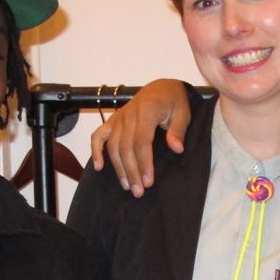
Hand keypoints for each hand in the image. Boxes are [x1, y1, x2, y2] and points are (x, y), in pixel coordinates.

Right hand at [90, 79, 190, 195]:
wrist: (161, 88)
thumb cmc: (173, 101)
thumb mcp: (183, 113)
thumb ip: (178, 131)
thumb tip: (177, 148)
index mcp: (147, 111)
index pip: (142, 141)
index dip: (144, 163)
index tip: (148, 181)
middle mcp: (129, 114)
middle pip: (125, 147)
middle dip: (131, 171)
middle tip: (138, 191)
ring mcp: (119, 117)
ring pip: (113, 146)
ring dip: (118, 168)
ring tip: (126, 186)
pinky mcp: (113, 120)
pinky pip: (98, 135)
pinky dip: (96, 150)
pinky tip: (99, 167)